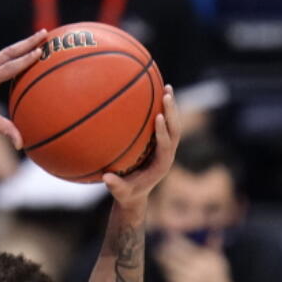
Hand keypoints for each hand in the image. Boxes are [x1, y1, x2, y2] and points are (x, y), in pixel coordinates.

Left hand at [0, 30, 47, 147]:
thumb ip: (4, 130)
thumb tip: (21, 144)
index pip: (11, 66)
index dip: (26, 59)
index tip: (40, 50)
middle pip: (10, 51)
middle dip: (28, 42)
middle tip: (44, 33)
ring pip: (5, 53)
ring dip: (21, 44)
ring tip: (37, 38)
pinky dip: (12, 53)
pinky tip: (20, 53)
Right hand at [103, 86, 180, 211]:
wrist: (136, 195)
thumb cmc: (127, 193)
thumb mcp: (121, 192)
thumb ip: (115, 186)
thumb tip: (105, 177)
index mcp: (161, 165)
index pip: (166, 146)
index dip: (163, 132)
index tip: (158, 117)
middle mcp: (168, 154)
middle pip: (175, 130)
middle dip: (171, 112)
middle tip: (166, 94)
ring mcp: (166, 147)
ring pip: (173, 124)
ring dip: (171, 106)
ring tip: (166, 86)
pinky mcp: (162, 142)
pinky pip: (165, 123)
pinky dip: (163, 108)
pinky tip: (155, 92)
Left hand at [154, 233, 244, 281]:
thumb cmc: (219, 281)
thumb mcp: (220, 263)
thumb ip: (214, 246)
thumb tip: (214, 231)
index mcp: (204, 259)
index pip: (184, 245)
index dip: (174, 239)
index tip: (168, 234)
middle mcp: (194, 268)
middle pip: (173, 254)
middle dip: (165, 247)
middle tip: (160, 242)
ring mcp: (185, 280)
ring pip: (168, 265)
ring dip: (162, 258)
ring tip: (159, 253)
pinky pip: (169, 277)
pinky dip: (166, 270)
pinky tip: (165, 267)